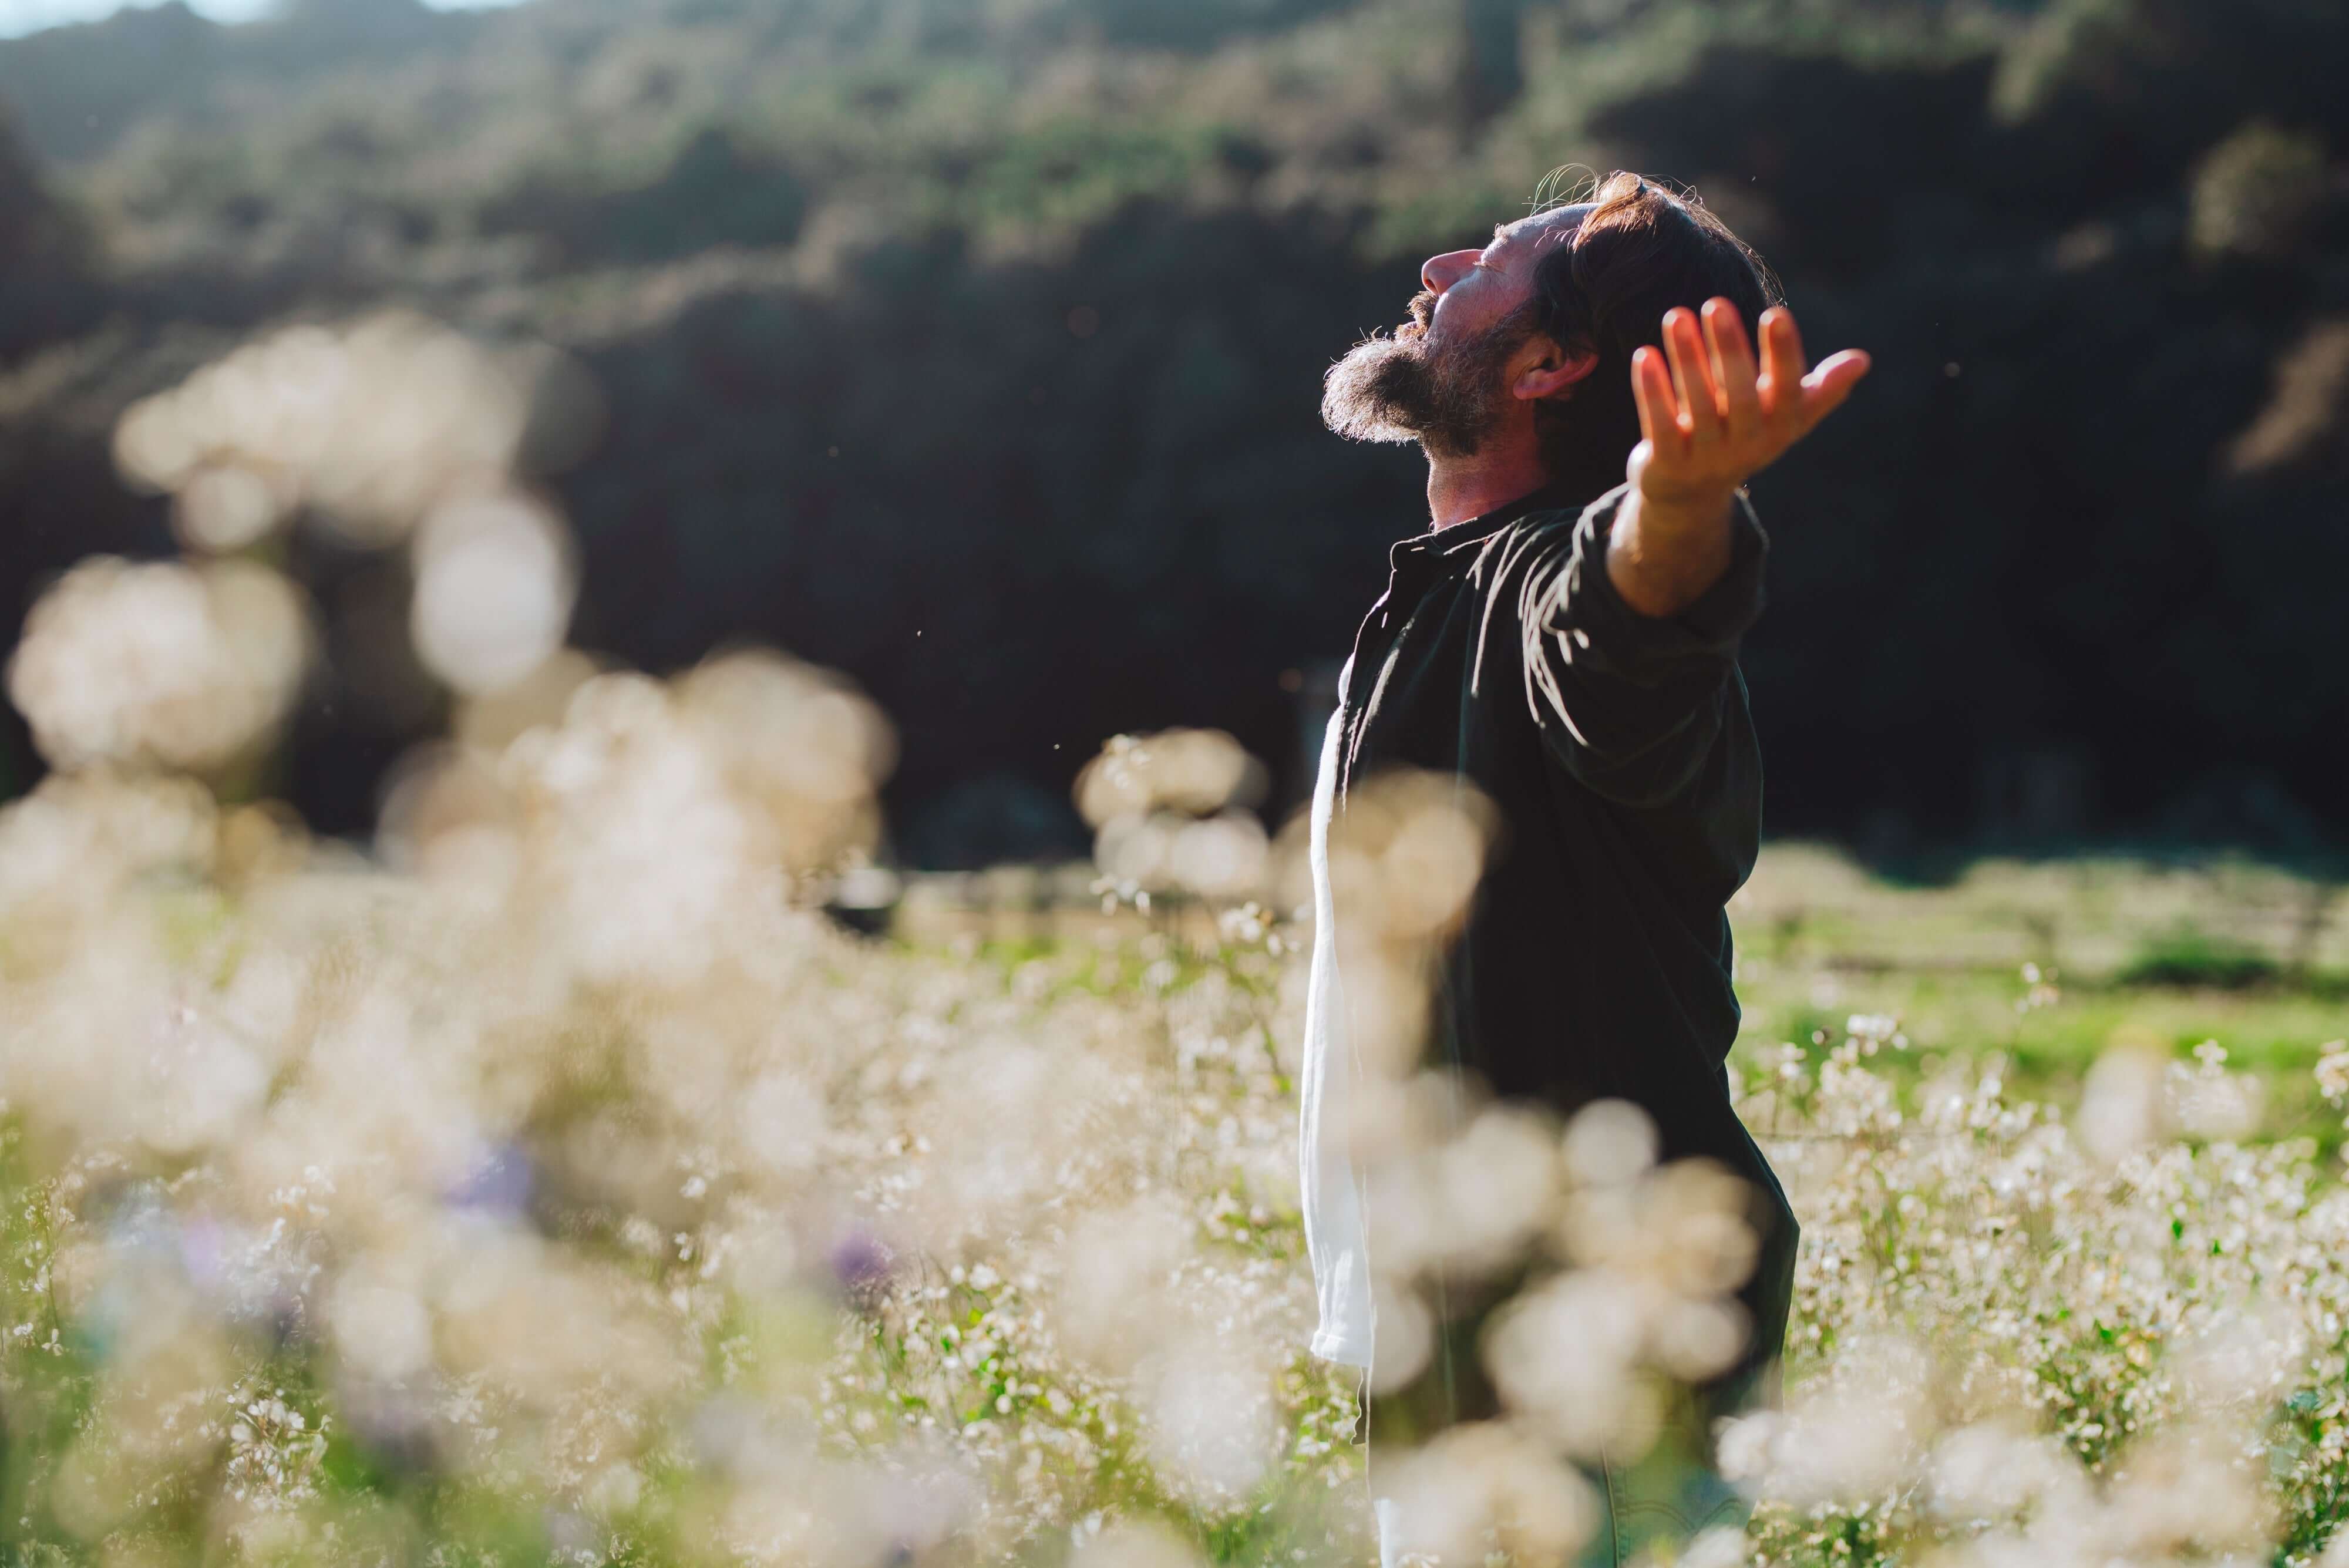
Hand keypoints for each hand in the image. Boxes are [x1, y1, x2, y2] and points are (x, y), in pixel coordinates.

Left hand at [1627, 299, 1870, 510]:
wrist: (1691, 492)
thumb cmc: (1746, 435)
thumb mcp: (1785, 417)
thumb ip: (1820, 390)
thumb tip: (1862, 360)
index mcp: (1780, 426)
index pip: (1787, 389)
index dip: (1783, 355)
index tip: (1776, 314)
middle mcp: (1747, 444)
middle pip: (1740, 396)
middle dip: (1729, 350)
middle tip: (1716, 303)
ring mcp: (1707, 457)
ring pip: (1698, 407)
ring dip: (1688, 360)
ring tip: (1676, 315)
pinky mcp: (1668, 463)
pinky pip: (1661, 424)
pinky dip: (1653, 391)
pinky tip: (1645, 355)